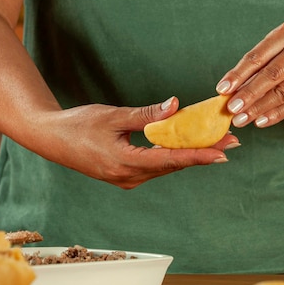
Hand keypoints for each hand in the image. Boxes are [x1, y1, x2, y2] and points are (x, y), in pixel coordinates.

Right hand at [41, 97, 239, 189]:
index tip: (223, 153)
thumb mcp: (113, 115)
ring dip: (191, 155)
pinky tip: (188, 146)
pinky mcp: (125, 175)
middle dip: (203, 153)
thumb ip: (147, 114)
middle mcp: (129, 177)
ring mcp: (127, 179)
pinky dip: (173, 155)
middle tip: (232, 142)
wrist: (51, 139)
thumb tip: (176, 106)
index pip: (170, 159)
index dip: (199, 155)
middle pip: (173, 165)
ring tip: (218, 144)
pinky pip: (156, 166)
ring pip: (166, 167)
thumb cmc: (79, 125)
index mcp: (125, 163)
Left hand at [216, 22, 283, 127]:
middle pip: (271, 74)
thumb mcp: (274, 58)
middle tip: (231, 109)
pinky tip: (260, 121)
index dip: (238, 74)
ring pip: (282, 91)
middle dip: (248, 94)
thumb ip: (254, 72)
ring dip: (258, 108)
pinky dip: (275, 114)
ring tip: (241, 119)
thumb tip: (227, 93)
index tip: (222, 90)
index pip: (257, 56)